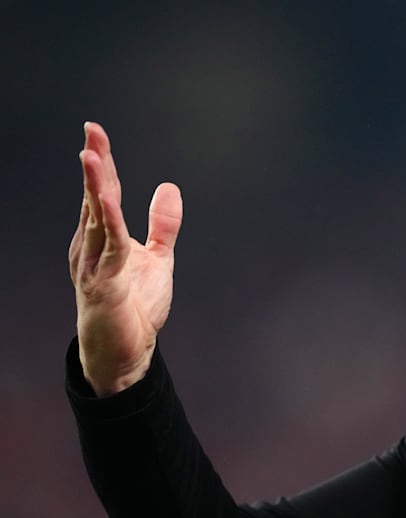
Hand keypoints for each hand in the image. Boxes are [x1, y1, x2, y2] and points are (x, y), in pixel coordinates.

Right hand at [69, 122, 182, 396]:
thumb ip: (162, 224)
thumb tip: (168, 186)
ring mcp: (95, 266)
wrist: (125, 351)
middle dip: (95, 165)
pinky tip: (110, 205)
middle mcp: (91, 247)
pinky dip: (110, 226)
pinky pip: (110, 251)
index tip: (96, 132)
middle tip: (92, 132)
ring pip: (95, 220)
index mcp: (100, 238)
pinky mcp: (106, 286)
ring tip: (92, 157)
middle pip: (94, 199)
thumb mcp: (157, 257)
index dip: (101, 162)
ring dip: (96, 189)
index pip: (101, 193)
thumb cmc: (134, 305)